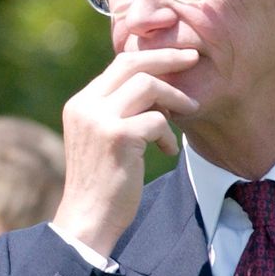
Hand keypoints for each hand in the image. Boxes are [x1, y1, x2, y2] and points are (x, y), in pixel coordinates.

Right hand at [50, 44, 198, 254]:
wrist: (89, 218)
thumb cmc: (102, 182)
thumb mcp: (101, 138)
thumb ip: (115, 110)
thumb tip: (151, 84)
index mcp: (80, 104)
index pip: (118, 64)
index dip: (151, 57)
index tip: (177, 58)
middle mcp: (85, 106)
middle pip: (132, 63)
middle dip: (167, 58)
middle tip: (194, 58)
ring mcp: (99, 120)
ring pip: (148, 86)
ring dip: (174, 97)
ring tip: (189, 111)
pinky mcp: (117, 137)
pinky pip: (157, 120)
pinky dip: (168, 135)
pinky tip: (167, 151)